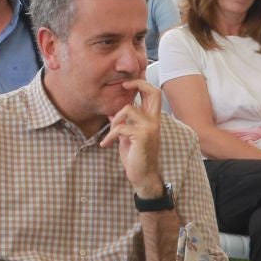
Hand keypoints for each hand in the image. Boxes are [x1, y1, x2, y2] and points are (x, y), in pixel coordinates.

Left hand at [99, 79, 163, 197]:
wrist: (143, 176)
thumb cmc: (136, 156)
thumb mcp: (127, 136)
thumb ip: (123, 123)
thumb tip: (112, 112)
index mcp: (152, 119)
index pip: (153, 94)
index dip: (141, 84)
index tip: (126, 84)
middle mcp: (154, 121)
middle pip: (153, 92)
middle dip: (137, 84)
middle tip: (123, 86)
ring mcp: (150, 127)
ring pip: (127, 109)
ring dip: (114, 121)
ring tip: (110, 134)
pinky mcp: (142, 136)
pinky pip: (120, 127)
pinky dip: (109, 136)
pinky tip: (106, 144)